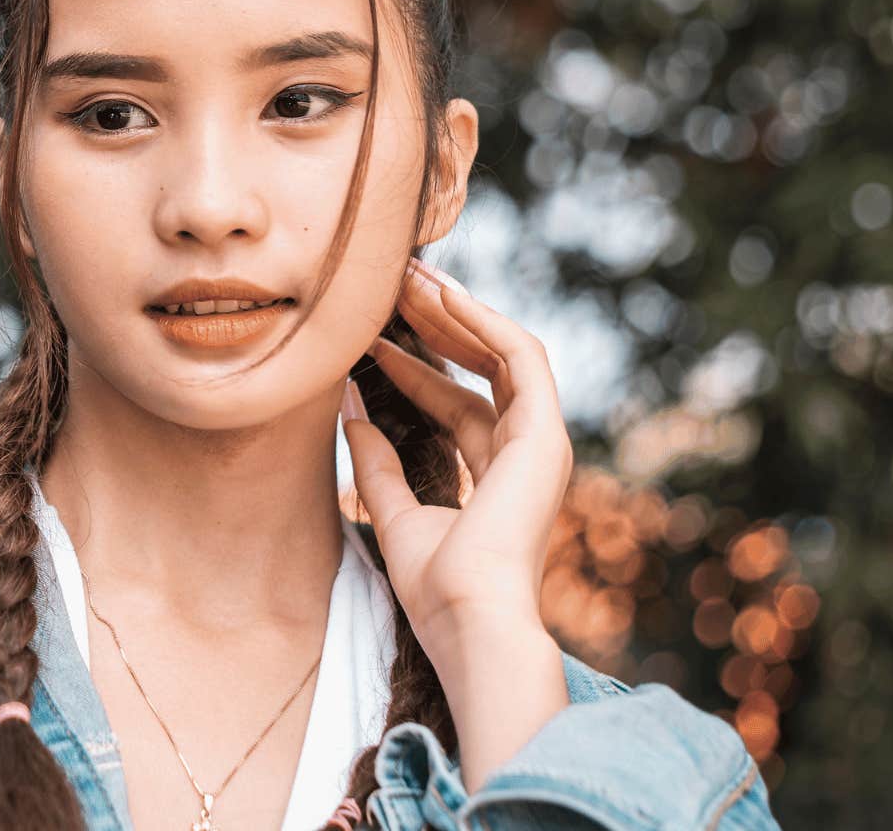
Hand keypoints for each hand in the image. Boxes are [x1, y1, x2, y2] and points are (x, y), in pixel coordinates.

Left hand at [341, 256, 570, 788]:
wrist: (469, 618)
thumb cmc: (436, 587)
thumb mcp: (393, 512)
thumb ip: (375, 461)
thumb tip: (348, 408)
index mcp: (496, 477)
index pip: (457, 403)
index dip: (413, 367)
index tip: (370, 338)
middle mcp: (524, 454)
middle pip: (481, 370)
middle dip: (437, 325)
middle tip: (395, 284)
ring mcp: (541, 442)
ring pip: (502, 351)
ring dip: (457, 310)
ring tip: (412, 275)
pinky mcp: (544, 433)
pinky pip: (518, 356)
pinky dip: (481, 321)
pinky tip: (442, 295)